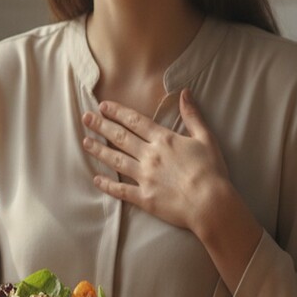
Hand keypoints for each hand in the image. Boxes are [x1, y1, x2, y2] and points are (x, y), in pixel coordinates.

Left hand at [81, 88, 230, 232]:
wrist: (211, 204)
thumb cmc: (211, 171)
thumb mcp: (206, 138)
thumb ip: (192, 115)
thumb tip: (185, 92)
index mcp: (163, 140)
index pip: (134, 121)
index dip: (117, 112)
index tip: (103, 106)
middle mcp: (150, 156)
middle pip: (120, 137)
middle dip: (101, 126)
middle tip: (85, 118)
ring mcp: (144, 177)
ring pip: (116, 160)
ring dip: (99, 150)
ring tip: (85, 142)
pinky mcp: (144, 197)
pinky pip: (121, 190)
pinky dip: (107, 184)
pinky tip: (96, 179)